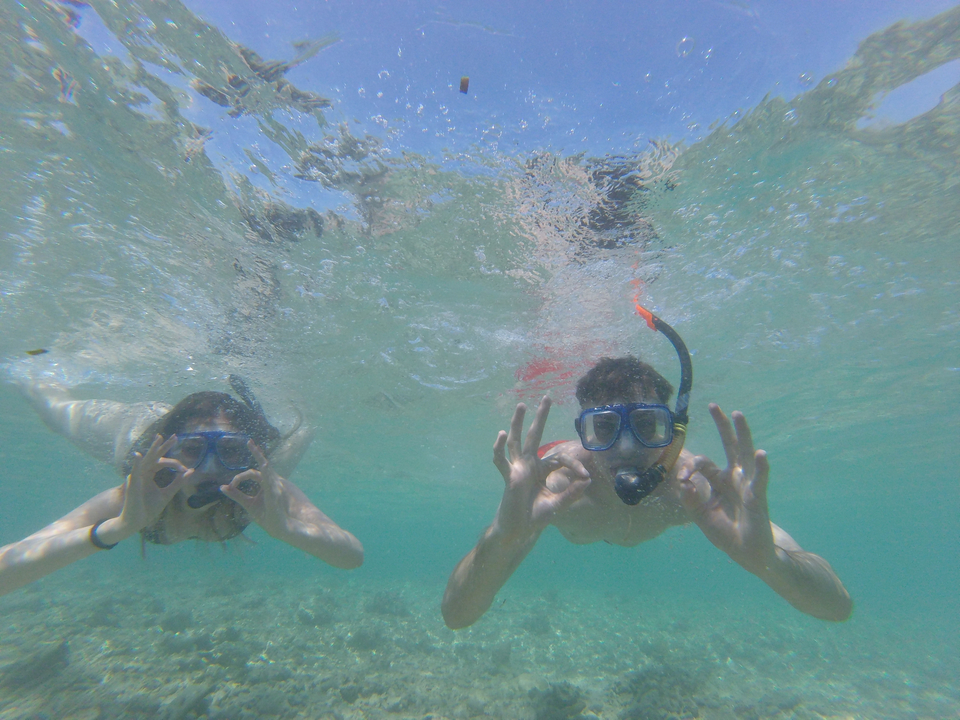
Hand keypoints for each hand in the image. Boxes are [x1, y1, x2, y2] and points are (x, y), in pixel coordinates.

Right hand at [112, 435, 190, 539]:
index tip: (185, 468)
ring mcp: (137, 478)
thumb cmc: (148, 508)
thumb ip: (178, 483)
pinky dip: (136, 463)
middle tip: (175, 436)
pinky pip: (134, 472)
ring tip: (159, 438)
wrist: (136, 520)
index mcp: (150, 474)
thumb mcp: (167, 494)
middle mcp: (144, 473)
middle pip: (155, 457)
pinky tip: (138, 455)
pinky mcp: (133, 485)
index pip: (161, 461)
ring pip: (146, 460)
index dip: (174, 461)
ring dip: (153, 450)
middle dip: (164, 446)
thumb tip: (190, 471)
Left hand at [220, 442, 291, 538]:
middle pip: (262, 466)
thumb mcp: (250, 505)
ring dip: (260, 457)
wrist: (289, 529)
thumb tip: (221, 487)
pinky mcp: (281, 493)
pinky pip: (273, 481)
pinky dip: (267, 473)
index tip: (230, 486)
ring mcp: (278, 486)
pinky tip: (263, 464)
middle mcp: (272, 482)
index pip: (252, 474)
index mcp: (265, 485)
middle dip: (255, 452)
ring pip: (268, 469)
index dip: (239, 478)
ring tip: (253, 446)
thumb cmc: (272, 518)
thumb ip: (237, 495)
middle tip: (248, 442)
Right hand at [492, 397, 590, 540]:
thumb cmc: (535, 518)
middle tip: (546, 397)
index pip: (559, 458)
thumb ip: (572, 493)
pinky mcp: (510, 477)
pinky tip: (502, 435)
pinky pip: (501, 461)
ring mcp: (517, 469)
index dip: (574, 465)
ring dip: (518, 423)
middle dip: (540, 417)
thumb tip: (588, 480)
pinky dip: (499, 448)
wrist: (518, 532)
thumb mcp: (558, 504)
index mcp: (541, 470)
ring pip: (517, 441)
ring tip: (522, 405)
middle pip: (535, 436)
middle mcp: (529, 465)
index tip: (585, 476)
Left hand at [678, 404, 776, 575]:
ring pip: (744, 455)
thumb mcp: (704, 520)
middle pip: (729, 447)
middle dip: (722, 426)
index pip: (704, 464)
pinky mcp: (758, 499)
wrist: (754, 555)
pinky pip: (760, 480)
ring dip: (741, 434)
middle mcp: (735, 479)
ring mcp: (748, 486)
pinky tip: (761, 454)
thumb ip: (691, 502)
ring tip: (738, 414)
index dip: (691, 466)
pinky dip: (761, 467)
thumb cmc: (730, 535)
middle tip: (713, 405)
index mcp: (720, 482)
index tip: (683, 478)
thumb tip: (682, 482)